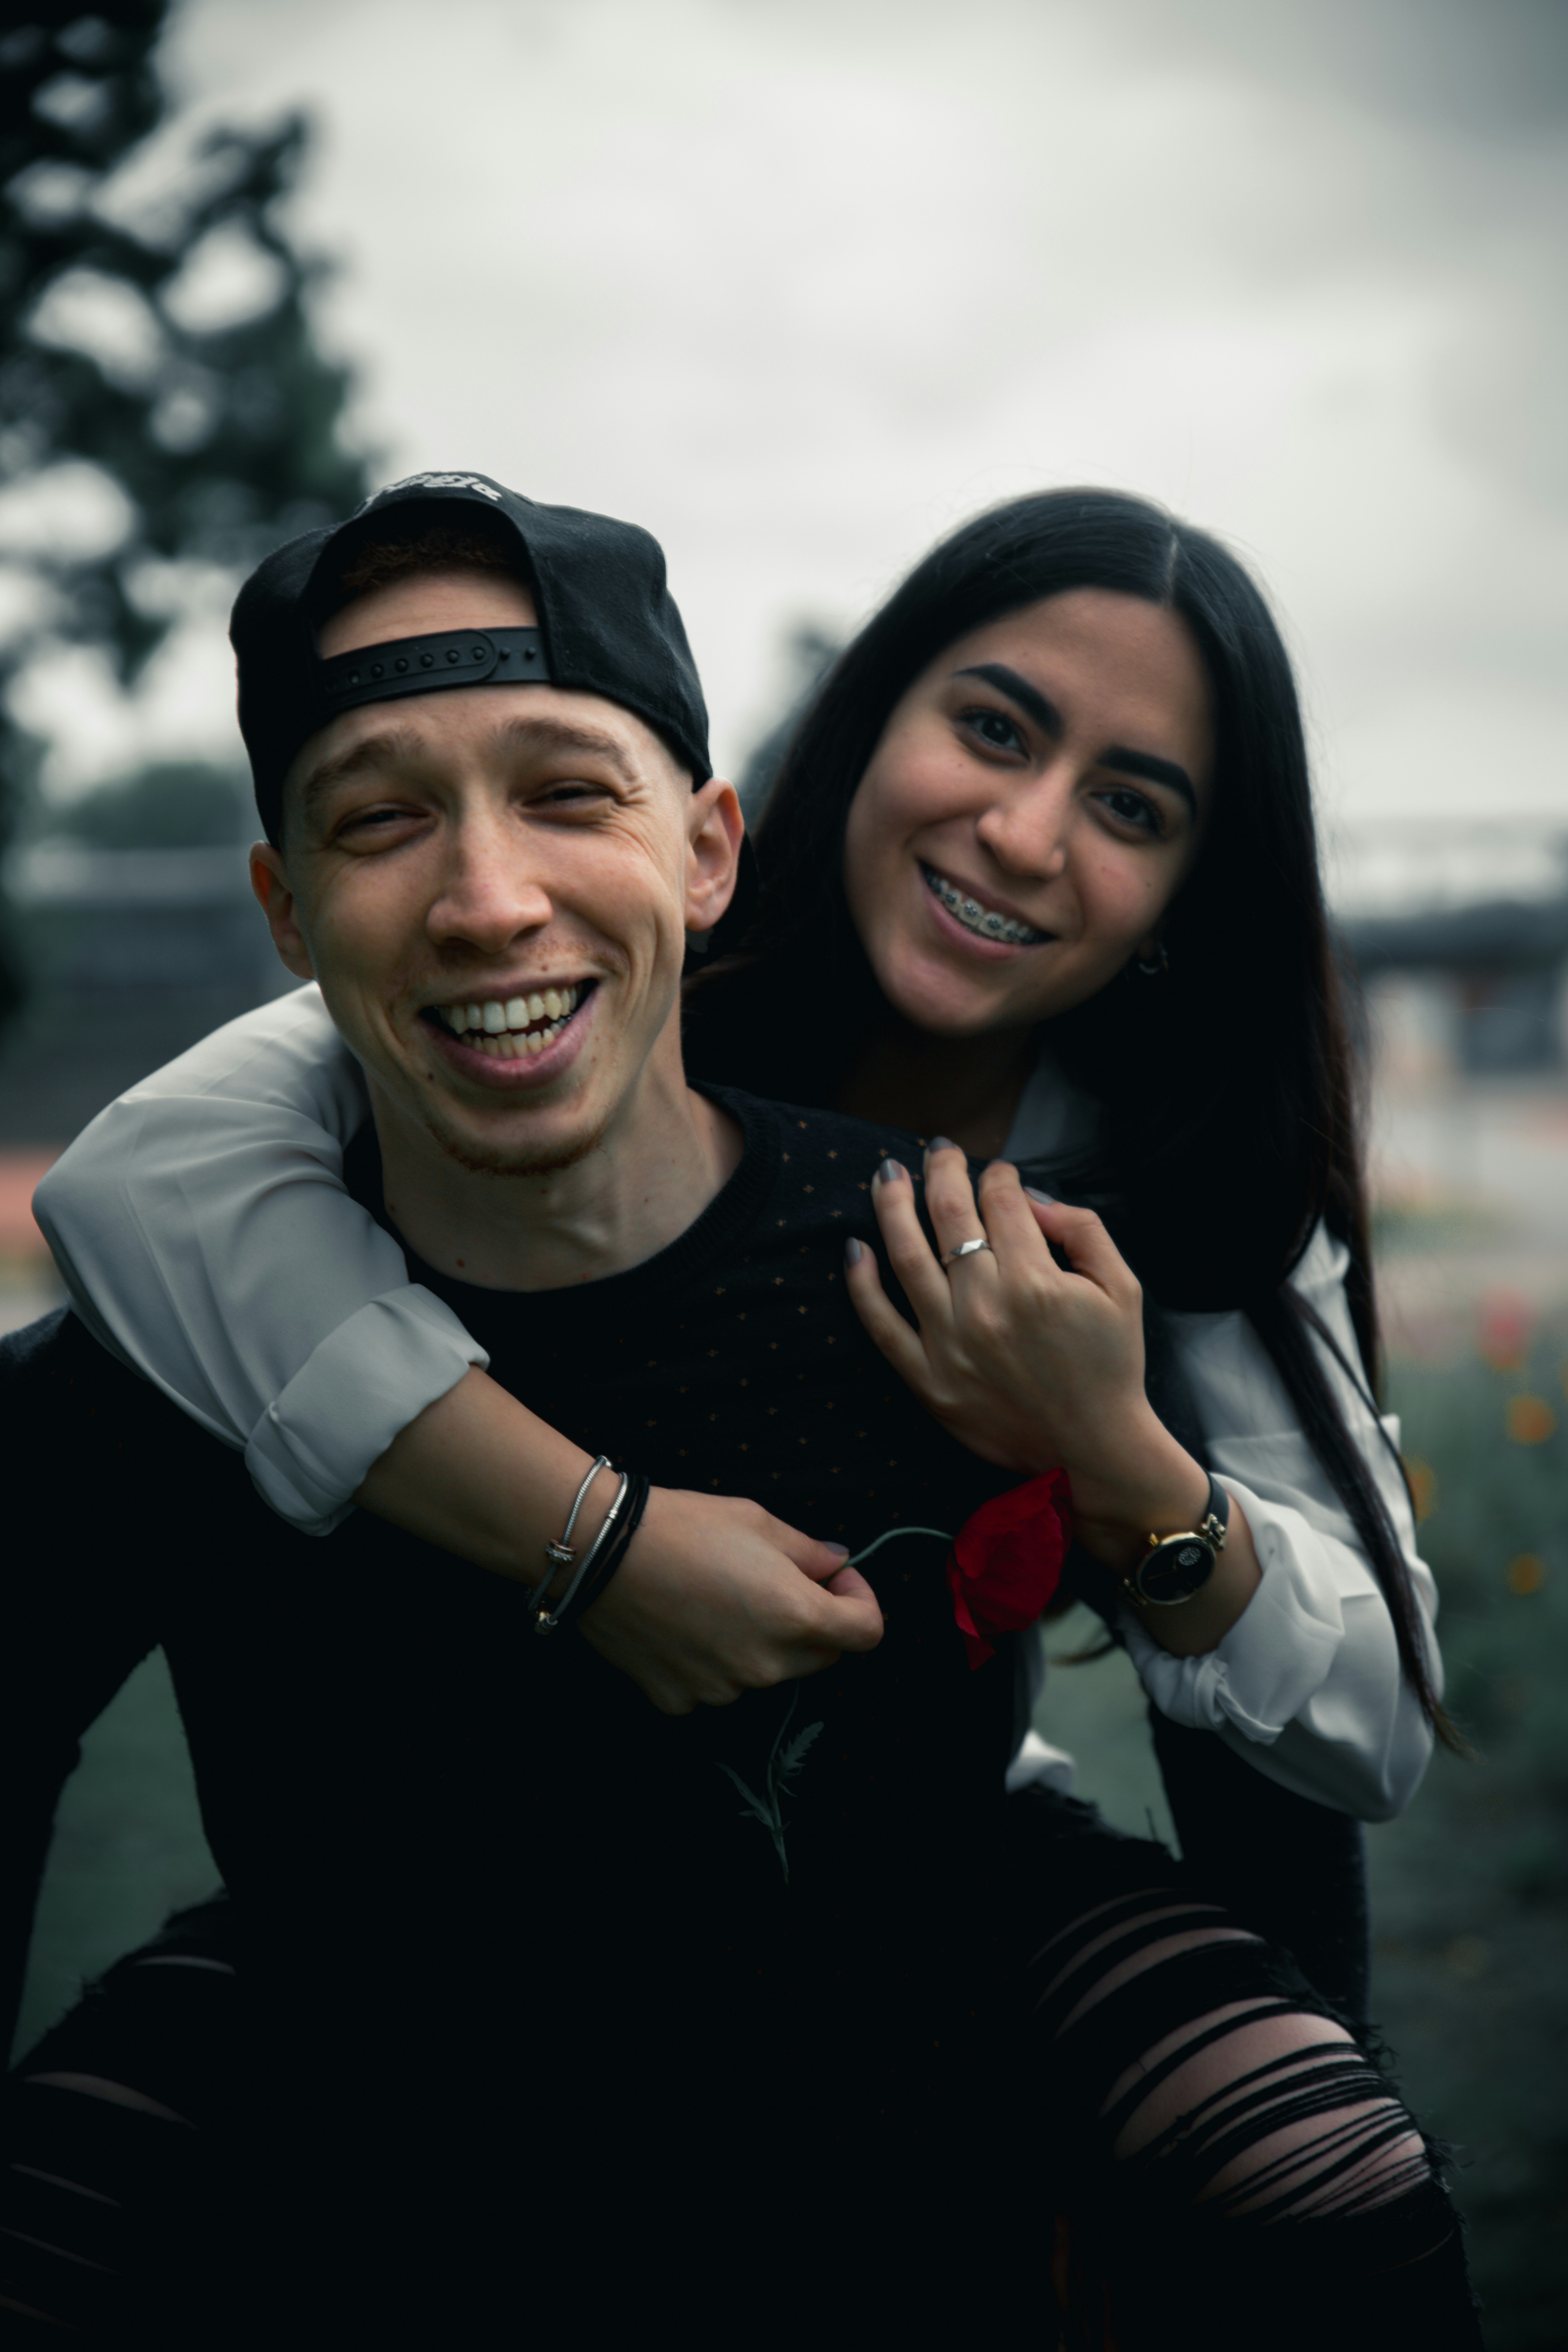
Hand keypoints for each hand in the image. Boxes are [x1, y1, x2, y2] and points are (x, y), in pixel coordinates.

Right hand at [579, 1487, 883, 1713]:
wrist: (600, 1552)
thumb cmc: (683, 1526)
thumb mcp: (757, 1521)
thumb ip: (809, 1552)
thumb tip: (836, 1564)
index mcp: (795, 1617)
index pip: (866, 1632)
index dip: (861, 1600)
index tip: (837, 1579)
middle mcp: (765, 1666)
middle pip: (821, 1657)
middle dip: (814, 1623)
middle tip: (778, 1583)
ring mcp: (721, 1690)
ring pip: (765, 1672)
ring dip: (759, 1643)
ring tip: (717, 1599)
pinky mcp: (680, 1700)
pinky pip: (714, 1684)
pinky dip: (710, 1661)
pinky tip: (683, 1624)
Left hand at [845, 1143, 1166, 1505]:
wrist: (1094, 1449)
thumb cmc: (1111, 1364)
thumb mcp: (1122, 1286)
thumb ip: (1082, 1229)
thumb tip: (1029, 1199)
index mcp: (1034, 1281)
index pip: (1000, 1201)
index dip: (998, 1174)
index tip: (997, 1170)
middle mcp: (985, 1307)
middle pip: (948, 1214)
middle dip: (941, 1170)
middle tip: (937, 1149)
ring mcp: (950, 1344)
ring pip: (906, 1256)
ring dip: (892, 1205)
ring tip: (887, 1174)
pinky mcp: (928, 1380)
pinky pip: (880, 1325)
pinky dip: (861, 1284)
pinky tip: (854, 1247)